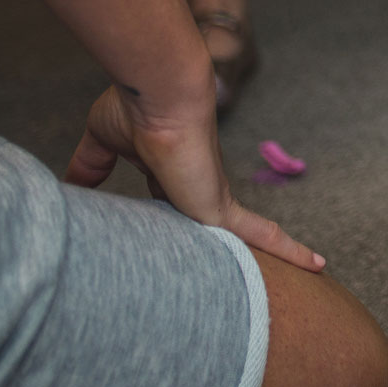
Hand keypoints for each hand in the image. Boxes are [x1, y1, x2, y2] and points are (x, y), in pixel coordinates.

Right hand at [65, 83, 325, 272]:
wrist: (163, 96)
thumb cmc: (136, 108)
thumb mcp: (101, 143)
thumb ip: (89, 167)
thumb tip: (69, 185)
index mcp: (170, 175)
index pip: (175, 207)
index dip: (175, 225)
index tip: (175, 243)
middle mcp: (197, 188)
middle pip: (211, 231)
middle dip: (222, 255)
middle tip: (231, 285)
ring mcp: (213, 200)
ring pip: (242, 241)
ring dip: (259, 262)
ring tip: (281, 290)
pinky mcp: (224, 210)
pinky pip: (266, 235)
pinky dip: (291, 250)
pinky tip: (319, 265)